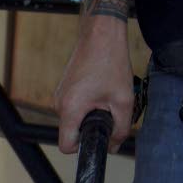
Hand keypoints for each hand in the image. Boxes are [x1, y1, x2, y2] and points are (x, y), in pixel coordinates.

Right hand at [54, 20, 133, 153]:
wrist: (101, 35)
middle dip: (89, 128)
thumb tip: (114, 146)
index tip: (97, 138)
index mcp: (70, 109)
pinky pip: (72, 107)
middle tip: (109, 111)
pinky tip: (99, 90)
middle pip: (71, 132)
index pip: (66, 145)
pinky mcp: (62, 89)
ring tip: (105, 97)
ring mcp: (58, 96)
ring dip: (89, 115)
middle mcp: (59, 104)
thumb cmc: (110, 62)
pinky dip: (85, 105)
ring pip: (72, 119)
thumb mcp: (123, 100)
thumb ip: (121, 129)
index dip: (82, 147)